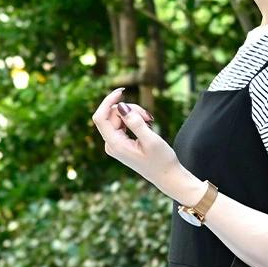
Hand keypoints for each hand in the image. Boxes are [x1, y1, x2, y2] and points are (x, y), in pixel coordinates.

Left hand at [91, 87, 202, 203]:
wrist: (167, 176)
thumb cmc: (161, 160)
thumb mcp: (151, 140)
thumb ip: (136, 122)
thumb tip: (121, 106)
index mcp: (115, 145)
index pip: (100, 117)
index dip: (108, 101)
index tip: (123, 90)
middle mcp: (111, 145)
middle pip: (112, 115)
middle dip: (130, 109)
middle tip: (149, 117)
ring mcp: (115, 144)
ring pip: (118, 117)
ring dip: (134, 114)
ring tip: (150, 122)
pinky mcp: (121, 143)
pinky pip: (122, 123)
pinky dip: (134, 120)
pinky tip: (147, 125)